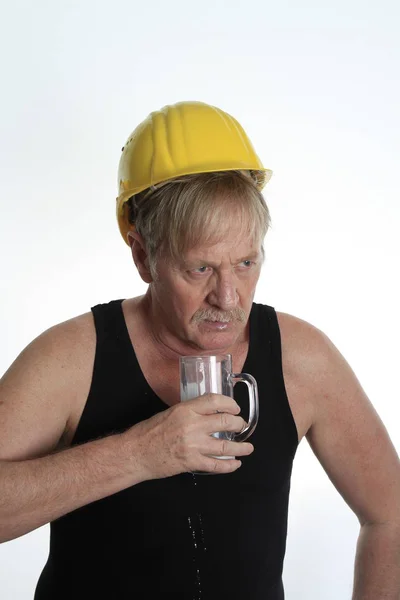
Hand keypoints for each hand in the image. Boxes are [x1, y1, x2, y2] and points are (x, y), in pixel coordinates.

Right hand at [123, 393, 253, 479]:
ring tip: (247, 447)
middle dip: (238, 424)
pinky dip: (229, 465)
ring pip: (226, 446)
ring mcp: (193, 445)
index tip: (235, 407)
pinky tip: (235, 463)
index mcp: (186, 410)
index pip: (215, 401)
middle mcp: (192, 426)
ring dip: (241, 447)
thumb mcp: (171, 412)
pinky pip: (216, 465)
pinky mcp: (192, 462)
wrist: (136, 453)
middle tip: (241, 425)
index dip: (230, 403)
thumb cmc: (149, 432)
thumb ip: (190, 411)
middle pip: (225, 421)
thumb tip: (209, 412)